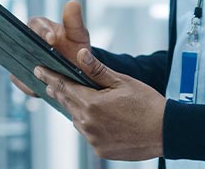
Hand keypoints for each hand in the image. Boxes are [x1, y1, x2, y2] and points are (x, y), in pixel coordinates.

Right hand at [11, 0, 91, 97]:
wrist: (78, 73)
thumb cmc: (77, 49)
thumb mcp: (79, 36)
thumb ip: (74, 22)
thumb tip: (73, 3)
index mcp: (41, 27)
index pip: (35, 24)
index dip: (42, 31)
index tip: (52, 39)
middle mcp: (28, 41)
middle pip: (19, 42)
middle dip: (27, 51)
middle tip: (38, 60)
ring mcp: (24, 59)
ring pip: (17, 62)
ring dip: (24, 69)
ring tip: (37, 76)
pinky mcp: (23, 75)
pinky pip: (19, 79)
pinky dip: (26, 84)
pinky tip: (36, 88)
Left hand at [35, 48, 165, 160]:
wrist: (166, 132)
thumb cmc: (147, 103)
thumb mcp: (123, 81)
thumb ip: (97, 70)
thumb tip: (80, 54)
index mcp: (91, 104)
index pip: (64, 87)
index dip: (50, 77)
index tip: (38, 70)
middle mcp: (88, 124)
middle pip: (67, 104)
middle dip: (59, 92)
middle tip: (49, 83)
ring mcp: (93, 140)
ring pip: (77, 120)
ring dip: (76, 109)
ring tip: (78, 99)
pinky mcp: (100, 150)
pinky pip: (88, 134)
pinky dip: (90, 125)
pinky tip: (99, 119)